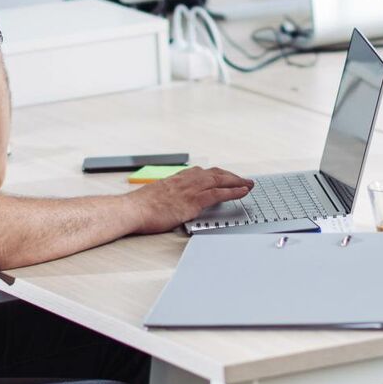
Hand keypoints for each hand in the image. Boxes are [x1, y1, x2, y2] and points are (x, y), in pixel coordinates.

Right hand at [125, 167, 253, 233]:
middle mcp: (186, 180)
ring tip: (249, 184)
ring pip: (220, 180)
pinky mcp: (193, 200)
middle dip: (232, 176)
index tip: (225, 176)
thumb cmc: (140, 207)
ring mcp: (191, 189)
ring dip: (237, 181)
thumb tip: (172, 203)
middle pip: (215, 173)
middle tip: (244, 179)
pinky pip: (218, 193)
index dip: (217, 174)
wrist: (133, 210)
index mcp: (177, 179)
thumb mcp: (156, 197)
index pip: (202, 173)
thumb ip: (168, 197)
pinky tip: (243, 192)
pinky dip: (233, 191)